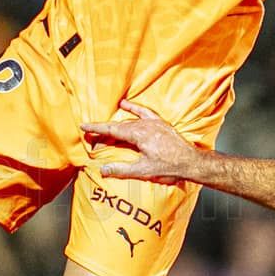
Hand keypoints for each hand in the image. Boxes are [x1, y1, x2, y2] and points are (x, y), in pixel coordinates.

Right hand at [79, 101, 199, 183]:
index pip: (112, 130)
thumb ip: (121, 169)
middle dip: (103, 131)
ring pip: (129, 121)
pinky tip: (125, 105)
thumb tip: (103, 169)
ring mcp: (153, 123)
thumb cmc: (169, 167)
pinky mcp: (160, 124)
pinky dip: (134, 109)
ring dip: (115, 125)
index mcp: (138, 135)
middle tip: (91, 137)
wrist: (191, 162)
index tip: (83, 126)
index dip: (96, 128)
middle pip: (118, 126)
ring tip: (105, 130)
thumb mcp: (143, 170)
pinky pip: (144, 113)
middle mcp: (145, 125)